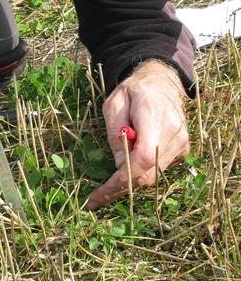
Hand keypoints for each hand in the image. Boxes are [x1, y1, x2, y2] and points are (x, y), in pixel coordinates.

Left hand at [86, 60, 189, 209]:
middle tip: (96, 198)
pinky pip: (159, 169)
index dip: (121, 181)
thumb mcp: (113, 103)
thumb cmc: (133, 91)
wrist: (162, 82)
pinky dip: (142, 172)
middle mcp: (174, 133)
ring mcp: (182, 143)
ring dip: (130, 180)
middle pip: (148, 173)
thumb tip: (121, 166)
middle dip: (120, 188)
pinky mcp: (183, 149)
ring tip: (111, 179)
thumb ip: (115, 133)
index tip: (99, 195)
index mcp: (154, 116)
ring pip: (153, 176)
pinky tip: (131, 162)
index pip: (142, 158)